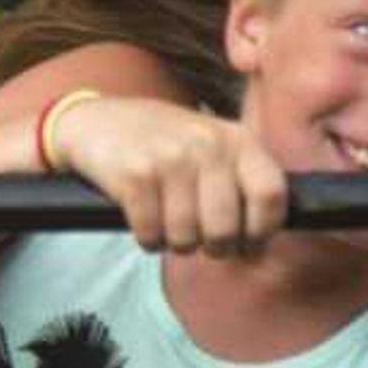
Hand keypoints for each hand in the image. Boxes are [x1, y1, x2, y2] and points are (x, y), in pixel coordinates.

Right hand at [47, 94, 289, 256]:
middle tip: (200, 239)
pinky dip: (147, 239)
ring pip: (186, 238)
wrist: (95, 121)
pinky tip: (144, 219)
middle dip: (213, 246)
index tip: (247, 243)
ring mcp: (170, 158)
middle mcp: (207, 144)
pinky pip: (151, 235)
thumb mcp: (211, 145)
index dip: (261, 231)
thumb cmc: (161, 143)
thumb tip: (261, 242)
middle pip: (226, 228)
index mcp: (237, 139)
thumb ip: (241, 181)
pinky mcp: (134, 176)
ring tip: (168, 223)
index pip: (271, 195)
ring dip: (175, 242)